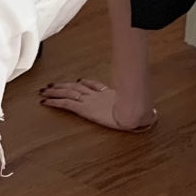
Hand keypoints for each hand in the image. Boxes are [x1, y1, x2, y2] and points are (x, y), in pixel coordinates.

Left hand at [39, 79, 157, 131]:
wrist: (134, 112)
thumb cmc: (138, 112)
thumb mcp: (141, 111)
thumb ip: (142, 113)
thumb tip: (152, 115)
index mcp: (109, 94)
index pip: (93, 86)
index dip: (84, 83)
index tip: (78, 81)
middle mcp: (96, 95)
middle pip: (76, 87)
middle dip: (63, 85)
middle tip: (51, 84)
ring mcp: (88, 101)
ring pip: (67, 92)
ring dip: (54, 91)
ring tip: (43, 90)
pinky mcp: (83, 108)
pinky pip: (65, 103)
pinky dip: (53, 101)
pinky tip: (44, 101)